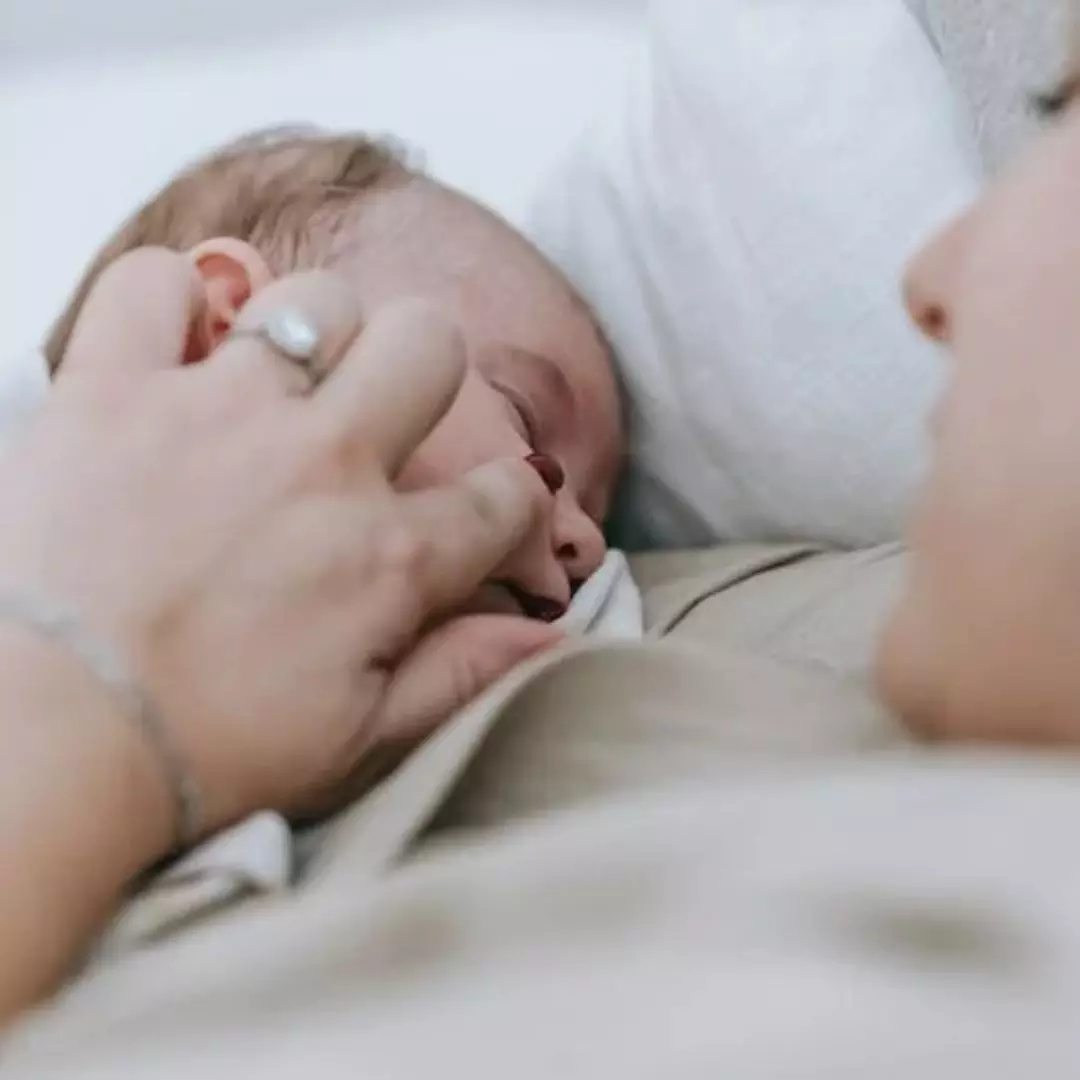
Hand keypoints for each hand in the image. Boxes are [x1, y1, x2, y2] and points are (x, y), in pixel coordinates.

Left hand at [0, 249, 559, 841]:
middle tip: (378, 418)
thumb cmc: (204, 752)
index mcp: (390, 557)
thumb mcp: (360, 736)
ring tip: (277, 387)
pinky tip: (171, 353)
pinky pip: (155, 283)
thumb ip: (466, 672)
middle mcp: (324, 464)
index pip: (507, 493)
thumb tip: (559, 638)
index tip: (483, 519)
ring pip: (319, 298)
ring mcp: (221, 414)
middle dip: (422, 371)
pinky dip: (166, 303)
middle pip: (428, 343)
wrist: (43, 746)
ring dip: (314, 335)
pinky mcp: (114, 389)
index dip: (511, 503)